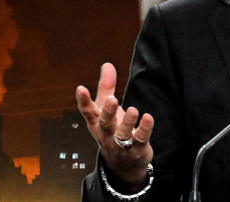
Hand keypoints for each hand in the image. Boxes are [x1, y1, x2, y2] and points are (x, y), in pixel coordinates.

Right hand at [76, 63, 154, 190]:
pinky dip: (144, 129)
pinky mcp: (136, 149)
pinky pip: (140, 139)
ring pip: (122, 134)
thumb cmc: (112, 130)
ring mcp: (121, 144)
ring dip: (127, 122)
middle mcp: (106, 134)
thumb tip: (107, 64)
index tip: (81, 88)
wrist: (123, 165)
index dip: (84, 101)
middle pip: (105, 124)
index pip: (88, 112)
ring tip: (134, 110)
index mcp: (96, 123)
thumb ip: (107, 87)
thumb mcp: (106, 109)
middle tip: (111, 100)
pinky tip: (148, 118)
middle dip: (107, 112)